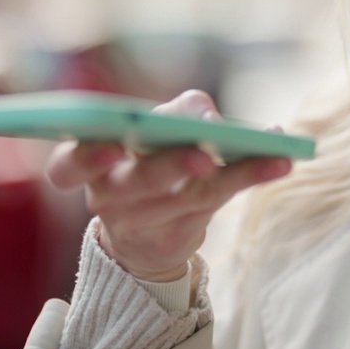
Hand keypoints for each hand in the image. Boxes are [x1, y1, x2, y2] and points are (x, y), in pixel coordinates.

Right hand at [45, 89, 292, 281]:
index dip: (87, 157)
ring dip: (236, 170)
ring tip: (270, 152)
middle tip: (203, 153)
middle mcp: (109, 197)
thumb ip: (177, 112)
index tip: (114, 145)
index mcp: (89, 165)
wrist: (145, 235)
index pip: (68, 166)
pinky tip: (281, 160)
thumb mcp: (151, 132)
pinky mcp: (179, 236)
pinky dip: (253, 175)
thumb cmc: (145, 161)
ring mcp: (145, 222)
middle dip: (171, 165)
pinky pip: (220, 202)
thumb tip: (208, 117)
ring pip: (190, 196)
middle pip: (137, 183)